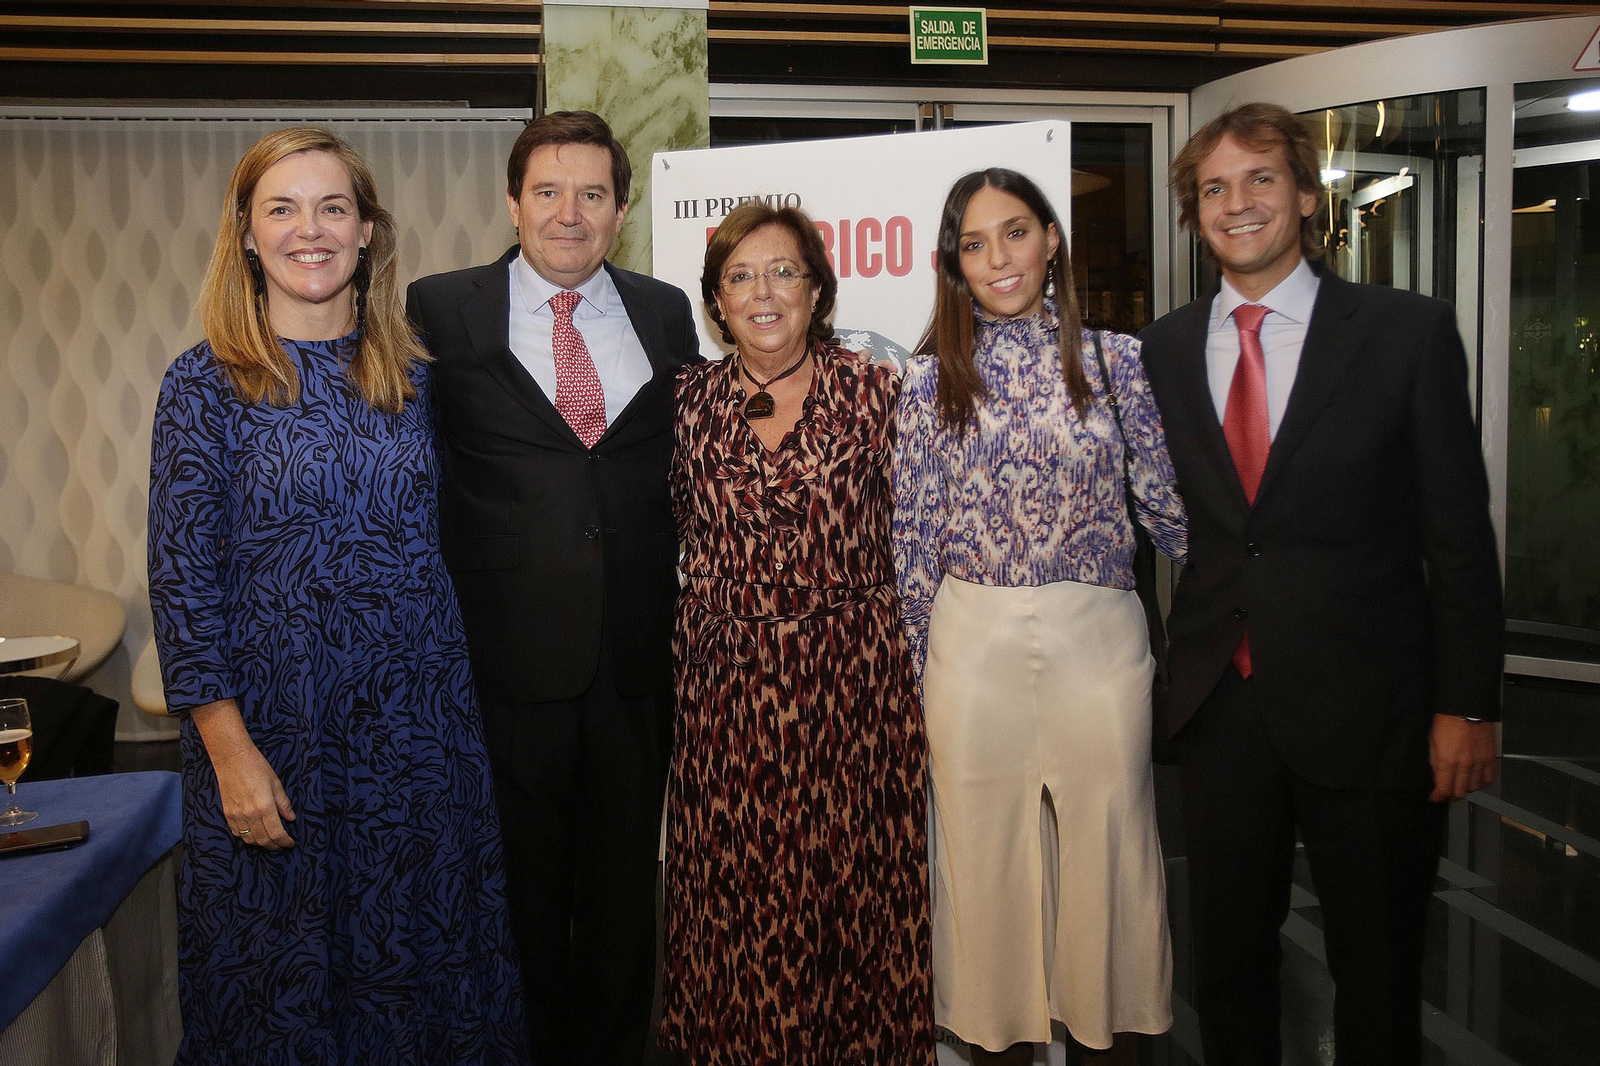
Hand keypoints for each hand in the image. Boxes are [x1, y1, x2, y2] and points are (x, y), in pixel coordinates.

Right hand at [191, 699, 296, 848]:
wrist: (232, 758)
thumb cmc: (256, 766)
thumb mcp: (276, 783)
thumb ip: (283, 803)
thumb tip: (291, 818)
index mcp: (265, 807)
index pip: (276, 833)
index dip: (285, 841)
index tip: (291, 843)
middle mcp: (250, 815)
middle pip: (263, 840)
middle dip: (274, 846)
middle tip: (282, 845)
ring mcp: (236, 816)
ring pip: (249, 839)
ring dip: (260, 843)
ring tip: (269, 841)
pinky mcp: (227, 814)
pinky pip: (237, 832)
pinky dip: (247, 837)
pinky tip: (254, 834)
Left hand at [1429, 714, 1495, 802]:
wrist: (1466, 709)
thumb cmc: (1446, 722)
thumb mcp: (1432, 742)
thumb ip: (1435, 763)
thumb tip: (1437, 777)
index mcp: (1447, 762)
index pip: (1444, 790)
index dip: (1438, 797)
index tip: (1434, 797)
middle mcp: (1464, 766)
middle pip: (1460, 792)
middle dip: (1450, 796)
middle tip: (1446, 793)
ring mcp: (1479, 763)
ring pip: (1474, 788)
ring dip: (1466, 789)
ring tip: (1460, 785)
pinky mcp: (1490, 759)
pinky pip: (1489, 779)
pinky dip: (1481, 783)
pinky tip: (1475, 780)